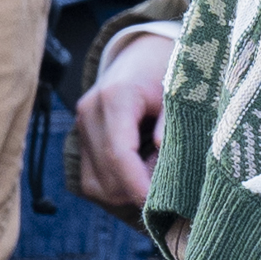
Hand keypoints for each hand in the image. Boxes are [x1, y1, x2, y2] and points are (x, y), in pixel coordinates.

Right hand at [70, 24, 175, 213]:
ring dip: (126, 191)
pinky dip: (116, 186)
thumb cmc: (168, 73)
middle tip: (169, 188)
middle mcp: (90, 112)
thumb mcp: (178, 93)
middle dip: (136, 191)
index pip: (118, 155)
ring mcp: (81, 126)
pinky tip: (140, 174)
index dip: (139, 185)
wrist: (144, 54)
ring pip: (95, 185)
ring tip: (155, 175)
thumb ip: (171, 125)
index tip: (162, 205)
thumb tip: (163, 157)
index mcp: (116, 97)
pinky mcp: (82, 139)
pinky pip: (92, 180)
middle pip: (106, 175)